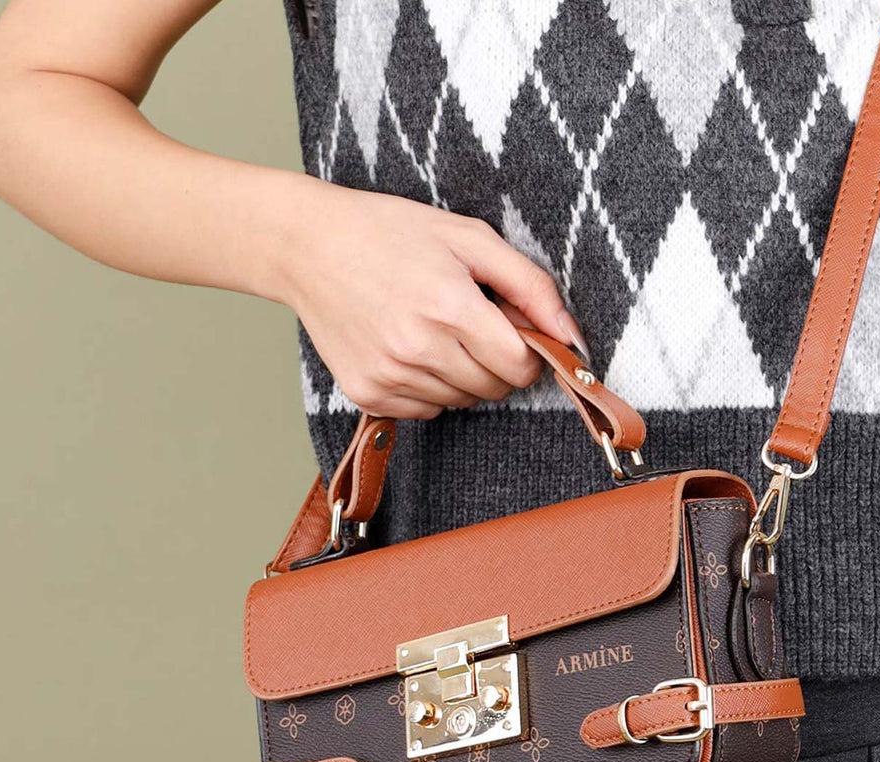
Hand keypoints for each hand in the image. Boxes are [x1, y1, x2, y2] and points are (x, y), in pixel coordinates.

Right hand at [274, 183, 588, 418]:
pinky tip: (408, 347)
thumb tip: (571, 336)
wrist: (308, 247)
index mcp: (450, 308)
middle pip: (495, 389)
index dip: (527, 350)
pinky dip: (429, 387)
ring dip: (463, 374)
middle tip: (469, 320)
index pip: (521, 367)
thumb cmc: (391, 233)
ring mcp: (390, 377)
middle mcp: (419, 350)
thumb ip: (530, 286)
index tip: (511, 327)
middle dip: (496, 361)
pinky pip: (426, 410)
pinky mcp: (367, 393)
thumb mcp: (469, 238)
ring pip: (462, 402)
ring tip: (434, 328)